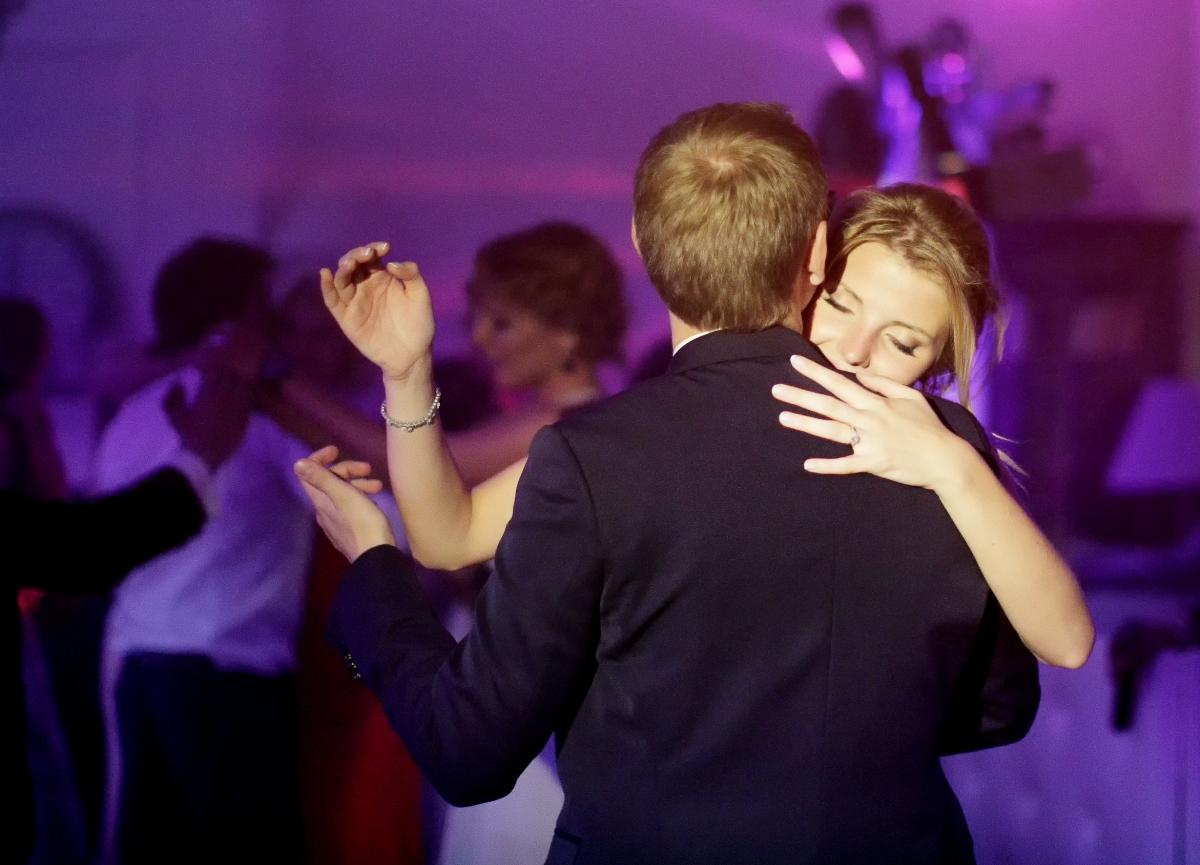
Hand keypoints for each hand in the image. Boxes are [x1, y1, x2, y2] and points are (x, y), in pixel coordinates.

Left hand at [293, 445, 393, 560]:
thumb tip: (298, 463)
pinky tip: (374, 502)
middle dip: (347, 470)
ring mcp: (336, 522)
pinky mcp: (349, 531)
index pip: (309, 473)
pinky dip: (360, 497)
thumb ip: (322, 478)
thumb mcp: (344, 495)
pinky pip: (350, 506)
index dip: (320, 458)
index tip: (337, 450)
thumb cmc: (363, 523)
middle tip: (368, 468)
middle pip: (328, 482)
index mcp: (321, 501)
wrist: (376, 557)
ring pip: (342, 494)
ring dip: (358, 484)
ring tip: (378, 486)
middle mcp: (324, 511)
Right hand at [320, 243, 434, 381]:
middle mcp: (365, 286)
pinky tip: (326, 274)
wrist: (412, 354)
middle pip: (353, 264)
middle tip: (368, 254)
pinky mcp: (346, 317)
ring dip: (343, 267)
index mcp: (382, 278)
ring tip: (350, 263)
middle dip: (357, 255)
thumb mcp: (420, 295)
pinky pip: (332, 300)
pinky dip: (326, 287)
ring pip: (341, 279)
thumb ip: (411, 274)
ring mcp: (354, 301)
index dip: (374, 249)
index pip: (371, 258)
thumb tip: (390, 263)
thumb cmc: (418, 323)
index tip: (385, 247)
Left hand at [772, 354, 969, 490]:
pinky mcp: (873, 463)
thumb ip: (884, 385)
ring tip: (782, 418)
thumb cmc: (929, 427)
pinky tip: (807, 464)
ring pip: (832, 431)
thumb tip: (860, 376)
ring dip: (806, 424)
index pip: (840, 383)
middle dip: (801, 396)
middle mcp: (869, 419)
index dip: (816, 372)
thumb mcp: (910, 397)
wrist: (945, 458)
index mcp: (876, 402)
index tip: (795, 363)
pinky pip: (846, 465)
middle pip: (829, 405)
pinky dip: (827, 465)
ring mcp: (870, 441)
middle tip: (776, 390)